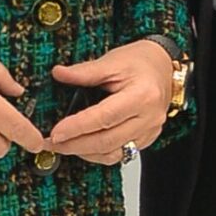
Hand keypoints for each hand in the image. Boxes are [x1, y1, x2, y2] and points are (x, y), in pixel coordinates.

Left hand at [46, 39, 174, 165]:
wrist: (163, 67)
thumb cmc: (141, 62)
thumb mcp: (112, 61)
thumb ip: (84, 71)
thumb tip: (59, 74)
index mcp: (142, 95)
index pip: (104, 117)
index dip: (77, 127)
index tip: (56, 132)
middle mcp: (148, 117)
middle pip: (107, 141)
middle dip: (75, 145)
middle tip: (52, 143)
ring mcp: (149, 131)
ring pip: (113, 153)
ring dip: (85, 153)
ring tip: (63, 146)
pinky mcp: (146, 139)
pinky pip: (121, 154)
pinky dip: (99, 154)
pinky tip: (82, 147)